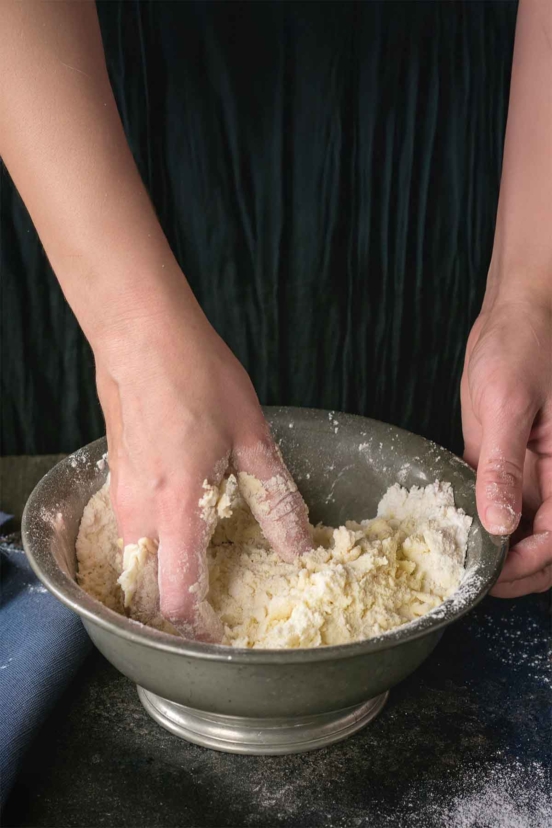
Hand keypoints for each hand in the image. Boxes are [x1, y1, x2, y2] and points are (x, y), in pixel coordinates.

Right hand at [95, 296, 311, 639]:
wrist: (142, 334)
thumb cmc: (196, 376)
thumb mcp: (251, 437)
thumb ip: (273, 499)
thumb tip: (297, 546)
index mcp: (178, 505)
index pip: (177, 593)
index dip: (196, 627)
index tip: (218, 639)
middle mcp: (140, 509)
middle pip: (146, 588)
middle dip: (174, 612)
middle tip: (209, 613)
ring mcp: (121, 493)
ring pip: (133, 561)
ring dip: (160, 578)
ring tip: (196, 573)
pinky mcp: (115, 476)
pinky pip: (128, 530)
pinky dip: (150, 546)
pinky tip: (178, 525)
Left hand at [461, 295, 551, 596]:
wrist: (511, 317)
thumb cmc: (523, 346)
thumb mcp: (509, 404)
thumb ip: (504, 466)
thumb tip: (500, 524)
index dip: (530, 562)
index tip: (495, 574)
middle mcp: (551, 476)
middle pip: (543, 542)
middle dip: (517, 570)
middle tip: (474, 580)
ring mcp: (525, 471)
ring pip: (518, 528)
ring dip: (496, 550)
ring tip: (458, 560)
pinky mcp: (499, 460)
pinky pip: (492, 501)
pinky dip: (477, 519)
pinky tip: (451, 526)